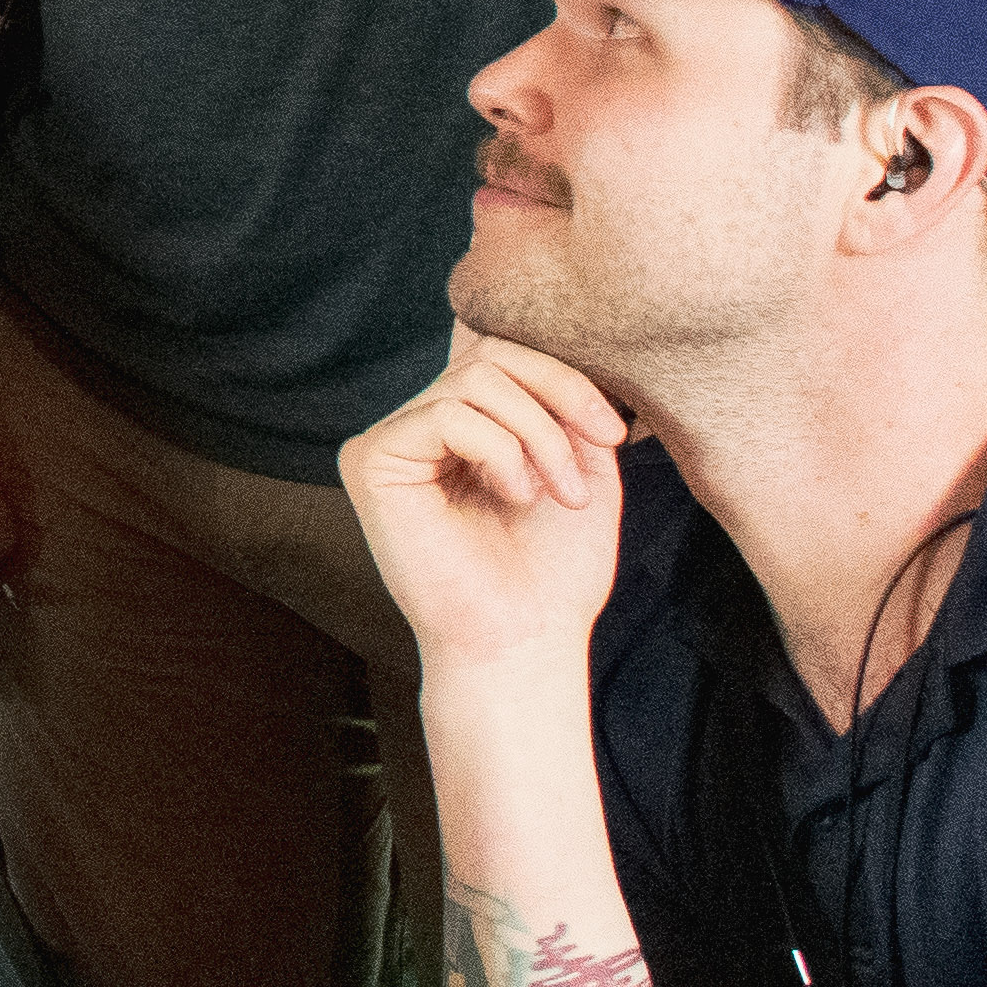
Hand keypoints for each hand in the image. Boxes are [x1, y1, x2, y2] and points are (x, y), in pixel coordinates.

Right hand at [341, 337, 637, 677]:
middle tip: (597, 455)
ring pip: (474, 381)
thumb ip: (570, 403)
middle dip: (558, 396)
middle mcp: (421, 423)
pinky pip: (445, 414)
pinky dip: (499, 451)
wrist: (527, 640)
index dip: (563, 373)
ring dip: (537, 434)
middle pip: (491, 354)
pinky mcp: (371, 460)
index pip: (505, 353)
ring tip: (558, 493)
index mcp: (466, 425)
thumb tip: (570, 345)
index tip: (616, 430)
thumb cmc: (555, 571)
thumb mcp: (583, 466)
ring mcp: (391, 439)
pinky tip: (515, 496)